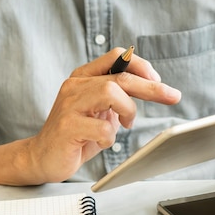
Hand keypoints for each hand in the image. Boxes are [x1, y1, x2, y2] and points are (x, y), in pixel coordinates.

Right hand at [26, 48, 181, 182]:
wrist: (42, 157)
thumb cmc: (76, 135)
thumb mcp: (100, 111)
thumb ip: (118, 98)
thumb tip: (151, 89)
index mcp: (83, 77)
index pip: (116, 57)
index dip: (141, 66)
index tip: (159, 81)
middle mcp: (75, 86)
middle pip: (120, 76)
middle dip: (151, 88)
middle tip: (173, 96)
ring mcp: (69, 105)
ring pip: (110, 92)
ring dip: (129, 110)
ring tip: (126, 124)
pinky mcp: (67, 127)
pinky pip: (102, 128)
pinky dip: (110, 138)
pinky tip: (102, 142)